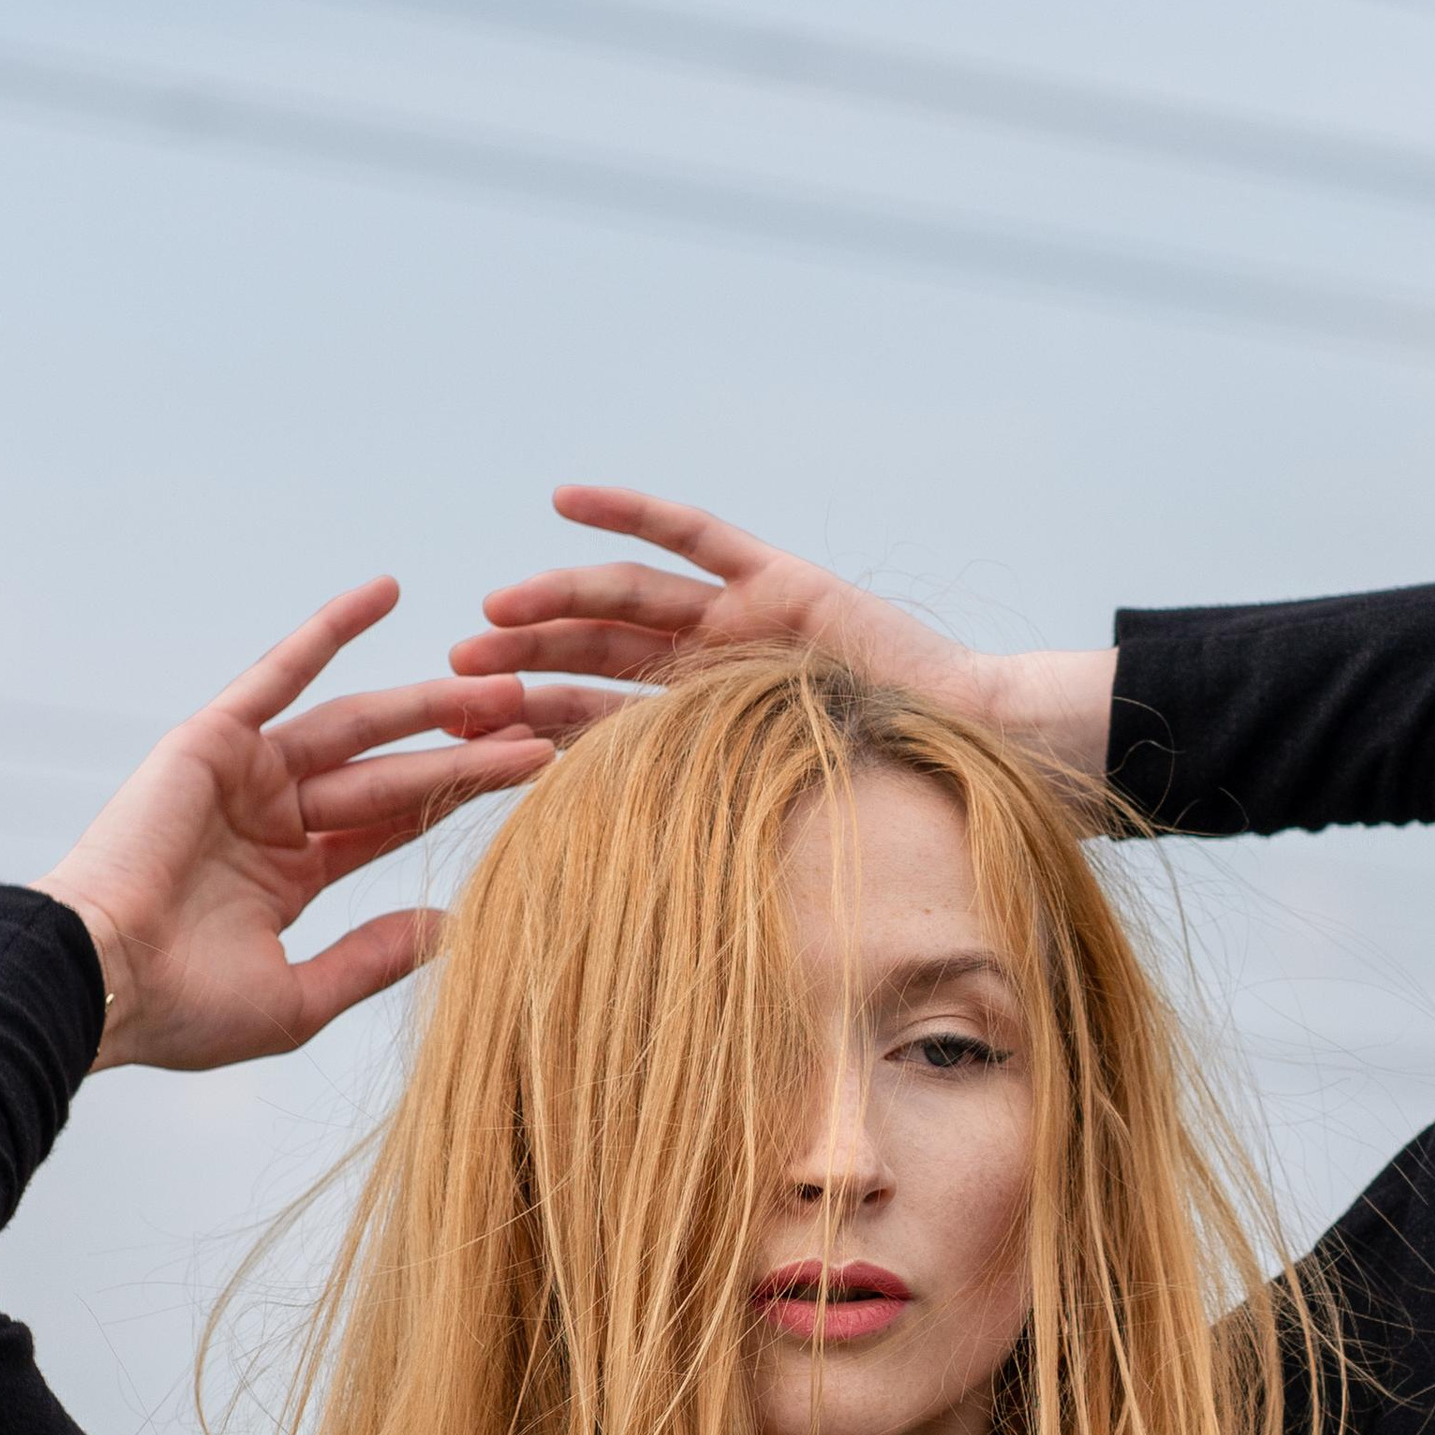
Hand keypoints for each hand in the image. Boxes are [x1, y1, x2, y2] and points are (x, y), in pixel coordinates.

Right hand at [32, 580, 606, 1070]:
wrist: (95, 983)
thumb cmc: (182, 1010)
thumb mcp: (299, 997)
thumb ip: (375, 957)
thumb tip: (456, 927)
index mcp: (289, 876)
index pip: (393, 825)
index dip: (460, 801)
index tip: (540, 782)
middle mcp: (272, 818)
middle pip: (391, 773)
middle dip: (465, 751)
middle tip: (545, 725)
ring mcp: (244, 775)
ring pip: (357, 728)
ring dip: (428, 704)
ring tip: (503, 686)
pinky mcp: (212, 741)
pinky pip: (280, 671)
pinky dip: (328, 629)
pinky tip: (388, 592)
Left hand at [453, 485, 1112, 788]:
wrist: (980, 751)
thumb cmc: (898, 803)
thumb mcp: (783, 826)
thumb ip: (714, 841)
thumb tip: (627, 931)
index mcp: (709, 729)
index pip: (603, 721)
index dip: (534, 726)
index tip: (465, 739)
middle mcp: (716, 672)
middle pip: (600, 660)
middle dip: (527, 664)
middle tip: (454, 676)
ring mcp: (746, 620)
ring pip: (630, 606)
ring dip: (558, 603)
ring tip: (491, 609)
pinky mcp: (780, 578)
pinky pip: (694, 538)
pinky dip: (630, 517)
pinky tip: (562, 503)